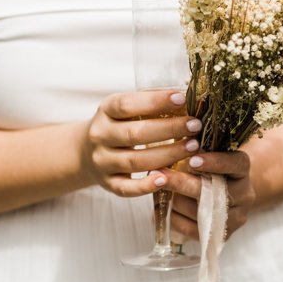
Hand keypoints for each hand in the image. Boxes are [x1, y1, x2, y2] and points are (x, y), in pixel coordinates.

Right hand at [81, 90, 202, 196]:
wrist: (87, 150)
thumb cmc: (120, 124)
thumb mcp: (129, 107)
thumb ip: (152, 100)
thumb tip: (185, 93)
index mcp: (106, 110)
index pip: (127, 104)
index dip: (155, 101)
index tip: (182, 99)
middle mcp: (100, 135)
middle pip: (135, 134)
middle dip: (169, 129)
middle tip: (195, 126)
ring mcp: (102, 161)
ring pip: (135, 161)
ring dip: (167, 155)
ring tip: (193, 147)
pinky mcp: (107, 183)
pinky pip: (126, 188)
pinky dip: (145, 186)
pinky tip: (165, 179)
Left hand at [163, 150, 255, 240]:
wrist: (226, 196)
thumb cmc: (210, 169)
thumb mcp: (207, 154)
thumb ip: (195, 146)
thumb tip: (175, 137)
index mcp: (243, 170)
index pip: (236, 163)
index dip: (215, 162)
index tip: (192, 160)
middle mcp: (244, 194)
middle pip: (213, 191)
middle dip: (181, 182)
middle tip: (157, 174)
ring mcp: (235, 217)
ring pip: (198, 210)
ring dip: (173, 199)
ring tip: (155, 189)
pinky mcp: (222, 235)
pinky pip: (192, 229)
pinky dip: (174, 217)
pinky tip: (164, 207)